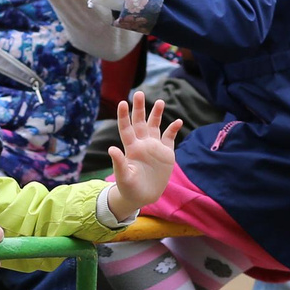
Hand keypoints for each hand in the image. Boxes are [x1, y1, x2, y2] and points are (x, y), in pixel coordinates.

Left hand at [104, 90, 182, 215]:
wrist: (143, 196)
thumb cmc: (129, 188)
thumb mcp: (123, 177)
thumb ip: (119, 163)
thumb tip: (111, 148)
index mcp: (131, 148)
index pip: (126, 128)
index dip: (124, 116)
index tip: (122, 103)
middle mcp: (142, 144)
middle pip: (140, 122)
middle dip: (140, 108)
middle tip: (139, 93)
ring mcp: (154, 147)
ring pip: (155, 126)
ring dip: (157, 114)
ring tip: (160, 102)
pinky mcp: (166, 153)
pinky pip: (170, 138)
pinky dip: (173, 129)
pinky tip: (178, 121)